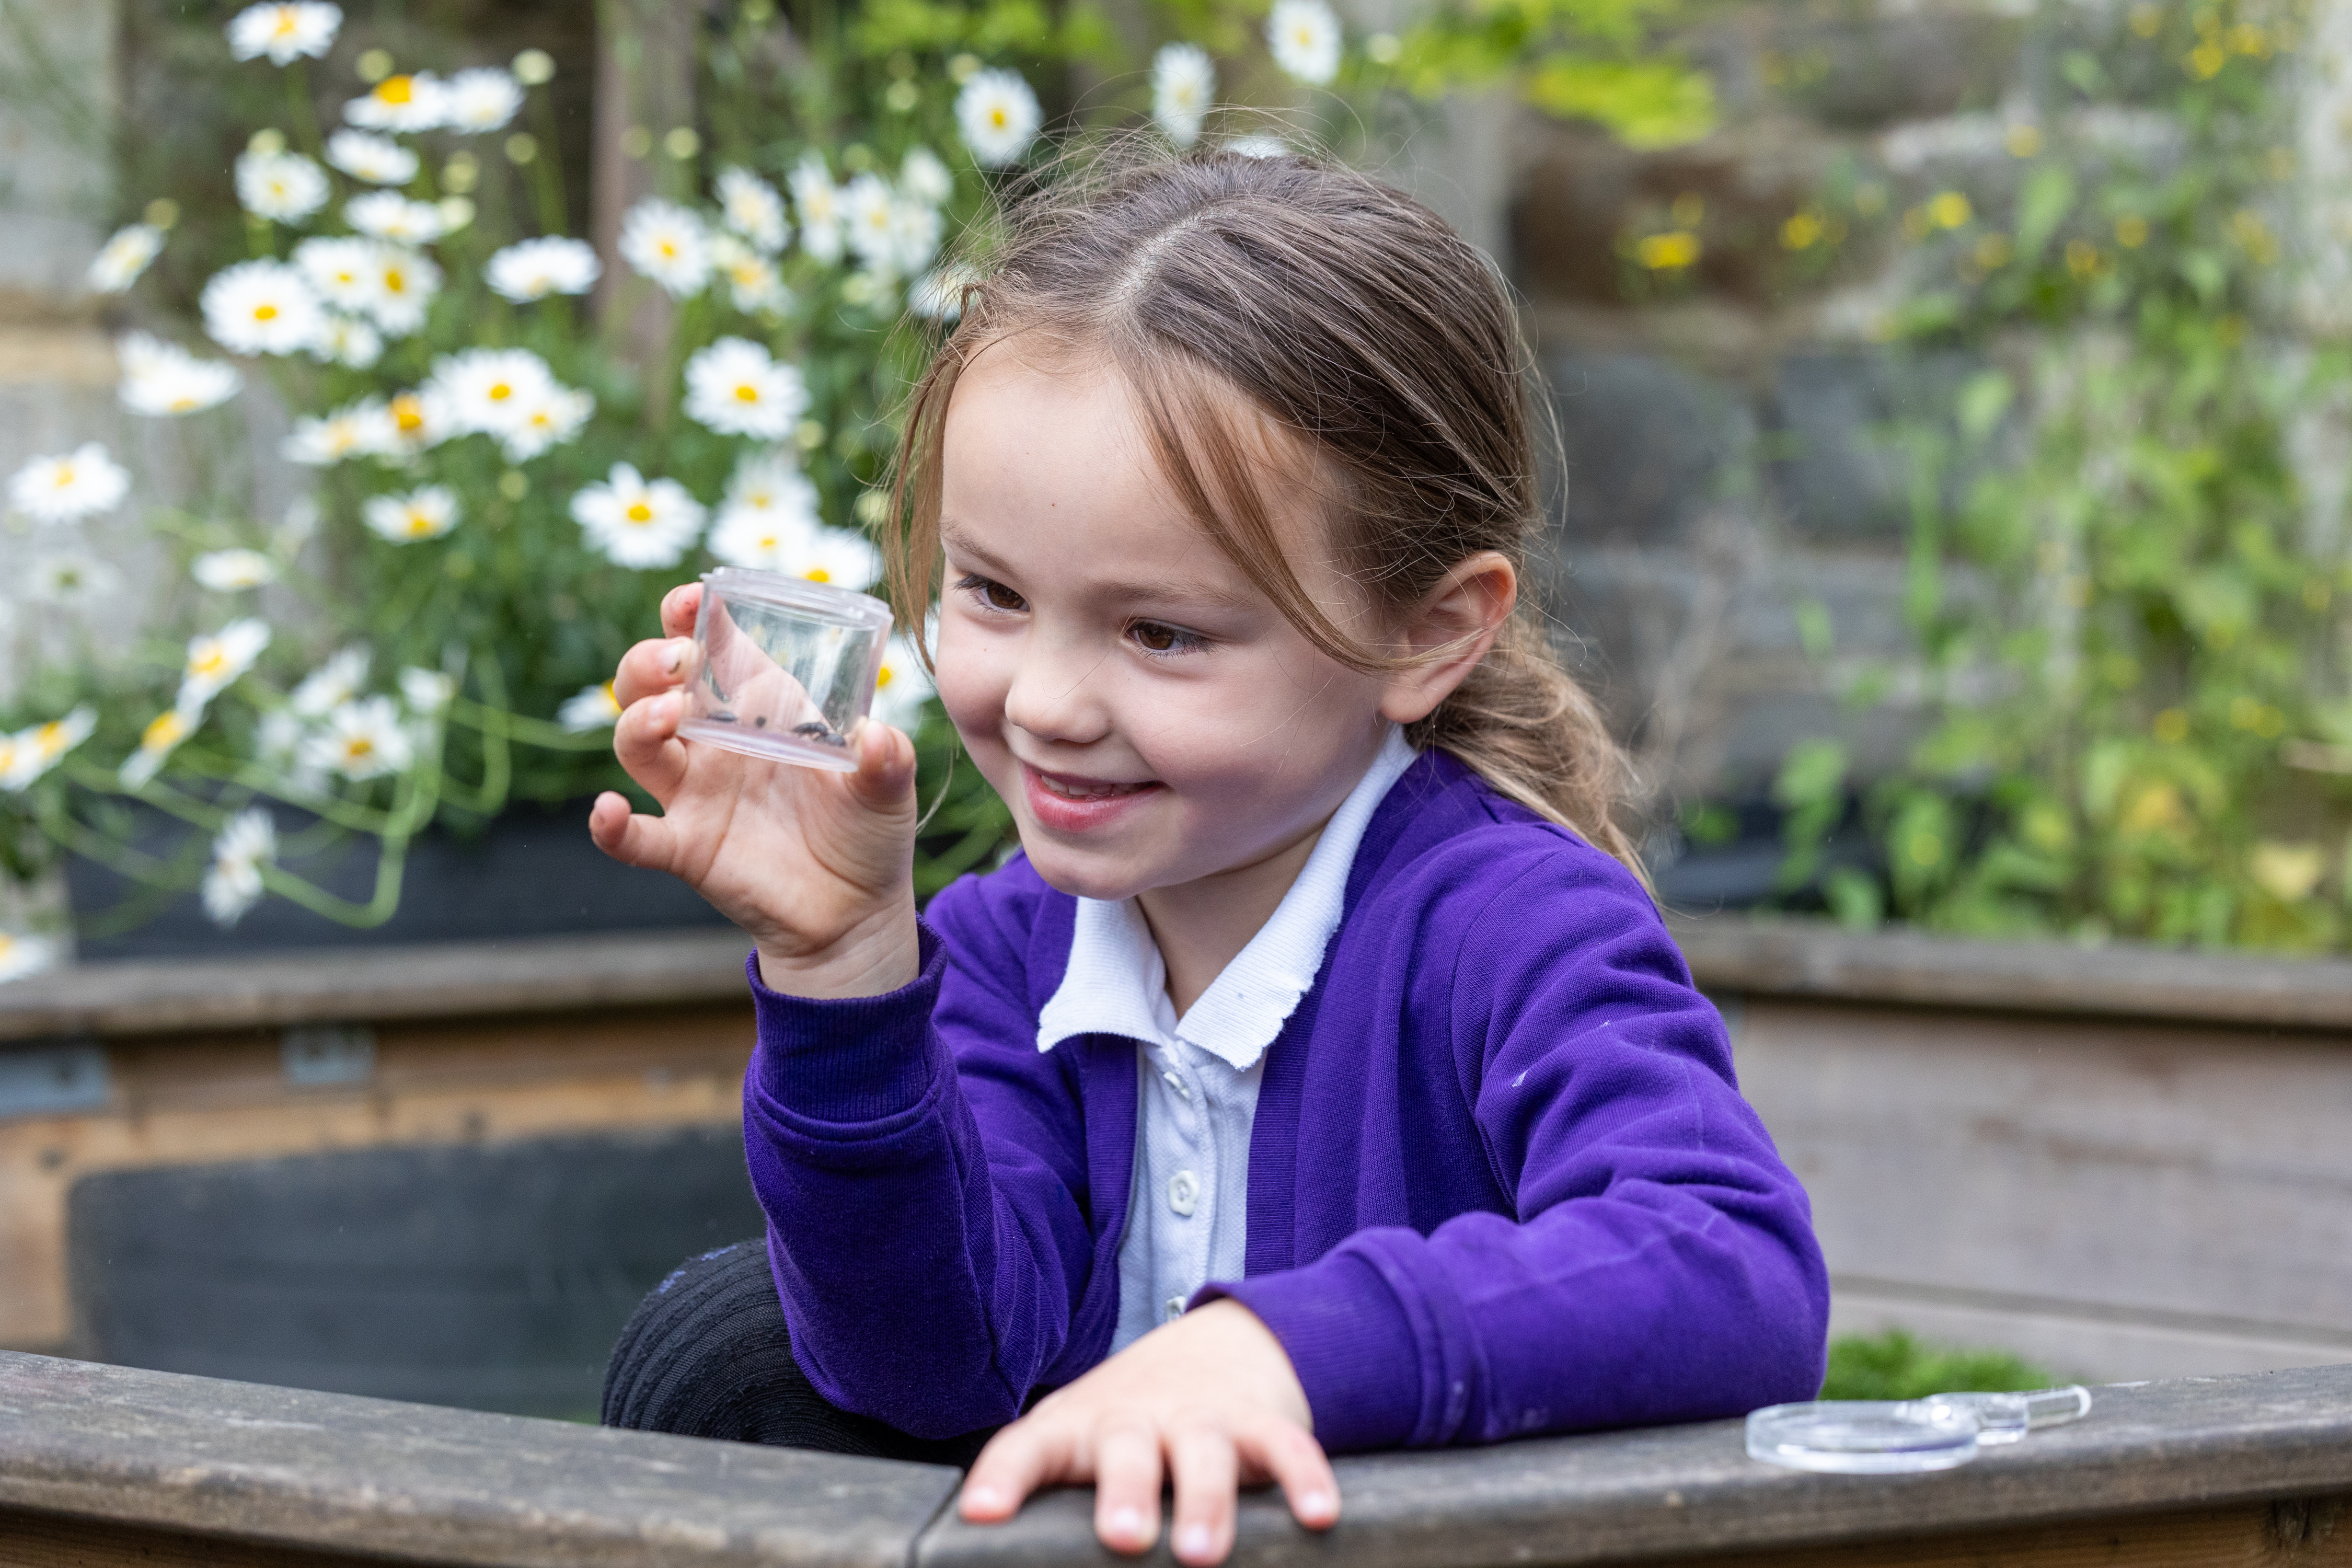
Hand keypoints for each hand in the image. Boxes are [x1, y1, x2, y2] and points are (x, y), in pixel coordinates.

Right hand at [590, 582, 921, 998]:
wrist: (858, 910)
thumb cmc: (867, 830)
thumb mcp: (888, 786)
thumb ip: (887, 759)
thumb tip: (879, 739)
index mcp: (760, 707)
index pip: (712, 645)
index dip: (689, 615)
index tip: (690, 601)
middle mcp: (715, 742)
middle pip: (652, 685)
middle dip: (650, 661)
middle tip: (679, 659)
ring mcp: (695, 794)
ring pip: (636, 744)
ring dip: (638, 722)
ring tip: (668, 714)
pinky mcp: (686, 848)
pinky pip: (634, 837)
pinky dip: (611, 826)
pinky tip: (608, 811)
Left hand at [957, 1300, 1338, 1564]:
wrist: (1218, 1343)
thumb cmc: (1128, 1424)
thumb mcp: (1081, 1446)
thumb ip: (1052, 1498)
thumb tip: (999, 1556)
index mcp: (1077, 1427)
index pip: (1028, 1448)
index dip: (1004, 1479)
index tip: (982, 1514)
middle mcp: (1135, 1416)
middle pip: (1125, 1447)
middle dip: (1126, 1491)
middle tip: (1124, 1537)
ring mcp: (1200, 1415)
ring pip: (1203, 1449)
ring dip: (1204, 1499)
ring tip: (1202, 1551)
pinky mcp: (1260, 1421)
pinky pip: (1286, 1446)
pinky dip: (1304, 1477)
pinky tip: (1316, 1515)